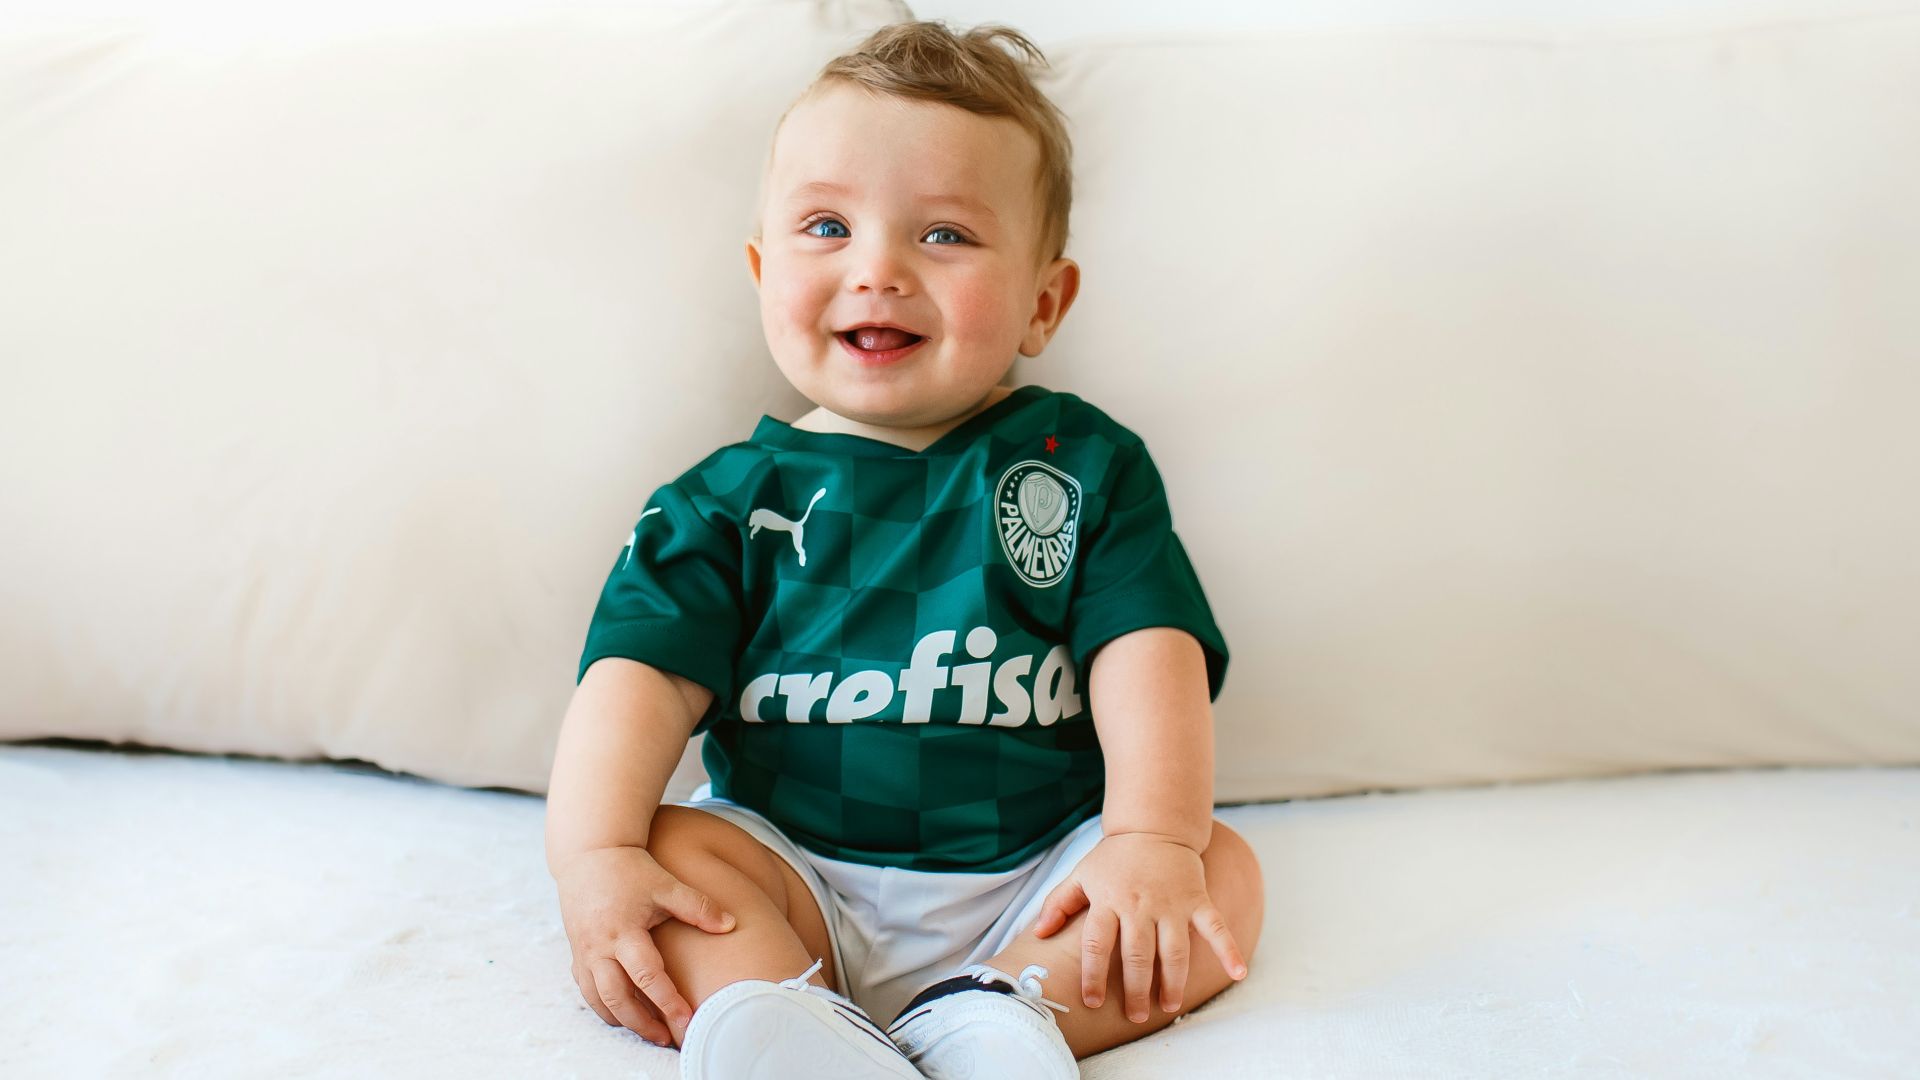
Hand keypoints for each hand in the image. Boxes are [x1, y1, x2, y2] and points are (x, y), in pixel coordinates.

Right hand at [552, 845, 737, 1048]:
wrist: (589, 854)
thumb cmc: (631, 869)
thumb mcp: (666, 884)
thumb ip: (698, 906)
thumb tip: (730, 925)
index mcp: (624, 931)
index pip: (647, 975)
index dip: (668, 1001)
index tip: (687, 1020)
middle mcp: (599, 947)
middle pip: (618, 998)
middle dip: (642, 1024)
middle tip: (668, 1038)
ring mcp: (584, 952)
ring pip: (598, 1000)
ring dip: (622, 1021)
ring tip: (648, 1032)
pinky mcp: (577, 953)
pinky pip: (586, 991)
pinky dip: (604, 1007)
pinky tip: (623, 1014)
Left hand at [1028, 833, 1248, 1021]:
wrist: (1154, 827)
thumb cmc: (1115, 858)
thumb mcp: (1082, 875)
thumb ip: (1059, 903)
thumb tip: (1038, 933)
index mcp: (1108, 901)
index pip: (1097, 945)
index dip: (1093, 976)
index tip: (1092, 1001)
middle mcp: (1139, 905)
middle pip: (1136, 955)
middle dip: (1135, 989)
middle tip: (1136, 1015)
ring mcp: (1171, 904)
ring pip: (1173, 951)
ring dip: (1172, 982)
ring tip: (1168, 1006)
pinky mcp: (1197, 900)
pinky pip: (1215, 928)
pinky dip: (1228, 950)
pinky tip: (1238, 973)